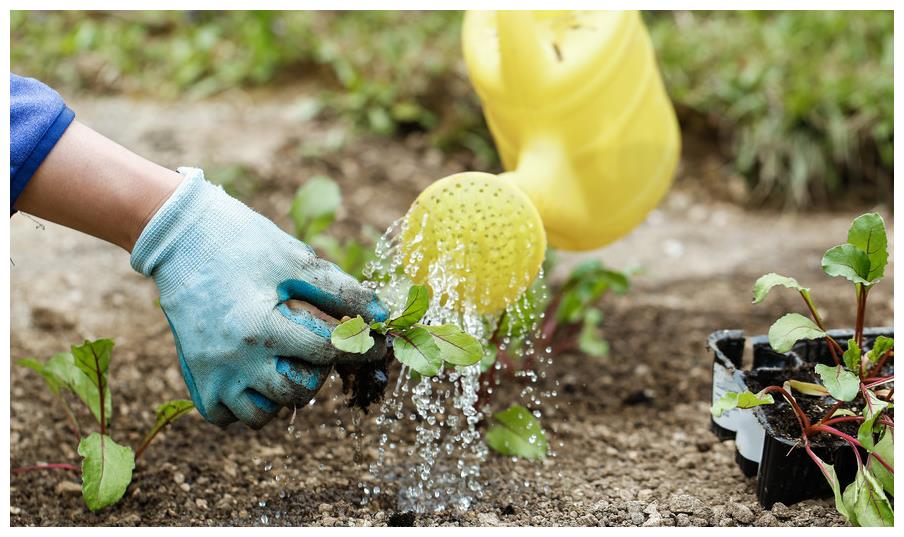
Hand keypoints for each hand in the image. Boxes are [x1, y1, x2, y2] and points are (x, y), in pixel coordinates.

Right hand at [131, 168, 387, 428]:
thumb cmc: (243, 243)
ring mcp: (211, 374)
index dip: (360, 346)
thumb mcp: (295, 260)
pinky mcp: (195, 379)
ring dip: (285, 393)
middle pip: (299, 391)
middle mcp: (233, 359)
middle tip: (317, 345)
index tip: (377, 342)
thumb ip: (341, 291)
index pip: (327, 352)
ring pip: (263, 414)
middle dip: (319, 370)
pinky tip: (259, 376)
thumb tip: (381, 317)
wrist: (180, 238)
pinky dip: (249, 404)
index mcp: (260, 326)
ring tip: (286, 361)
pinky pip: (229, 417)